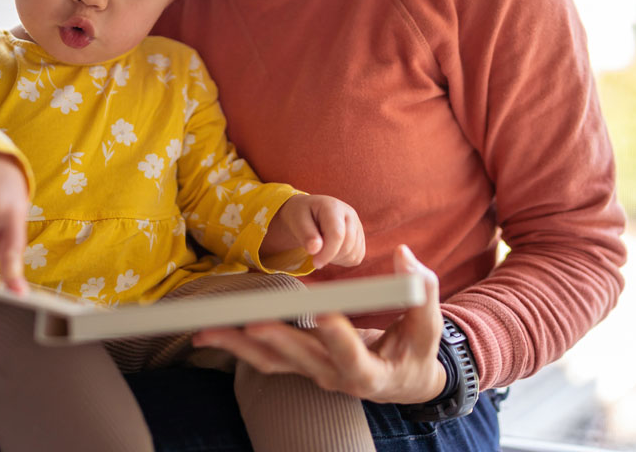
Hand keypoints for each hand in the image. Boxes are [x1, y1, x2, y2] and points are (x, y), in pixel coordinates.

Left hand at [193, 245, 447, 403]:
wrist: (403, 380)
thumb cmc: (417, 349)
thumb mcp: (428, 325)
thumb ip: (421, 290)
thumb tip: (404, 255)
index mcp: (370, 373)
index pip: (352, 356)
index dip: (338, 337)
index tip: (324, 315)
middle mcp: (335, 378)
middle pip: (301, 359)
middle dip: (277, 339)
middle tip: (254, 321)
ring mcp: (313, 373)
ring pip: (272, 362)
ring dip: (239, 346)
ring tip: (208, 332)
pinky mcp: (299, 364)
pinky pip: (264, 358)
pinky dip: (236, 346)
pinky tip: (210, 335)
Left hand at [260, 194, 364, 267]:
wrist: (310, 213)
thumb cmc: (302, 215)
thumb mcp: (297, 220)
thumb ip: (306, 234)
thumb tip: (315, 249)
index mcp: (333, 207)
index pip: (337, 234)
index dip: (327, 253)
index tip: (315, 263)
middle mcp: (350, 214)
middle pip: (347, 245)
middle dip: (330, 257)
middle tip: (315, 255)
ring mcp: (357, 226)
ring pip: (353, 254)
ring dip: (336, 259)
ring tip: (322, 249)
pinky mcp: (360, 238)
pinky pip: (356, 258)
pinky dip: (343, 260)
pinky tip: (331, 252)